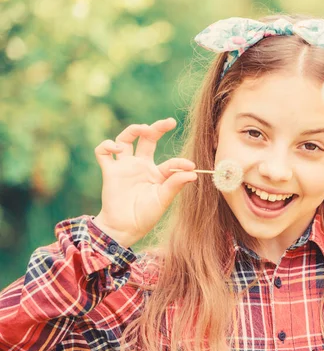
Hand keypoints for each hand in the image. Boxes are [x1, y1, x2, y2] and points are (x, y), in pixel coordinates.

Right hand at [92, 118, 197, 247]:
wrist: (125, 228)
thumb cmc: (146, 216)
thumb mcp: (163, 199)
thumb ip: (175, 184)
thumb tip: (193, 172)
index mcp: (157, 173)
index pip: (170, 161)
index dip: (180, 162)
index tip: (190, 165)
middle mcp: (141, 165)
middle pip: (148, 139)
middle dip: (158, 128)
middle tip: (170, 122)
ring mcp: (125, 167)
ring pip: (125, 139)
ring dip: (133, 130)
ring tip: (143, 128)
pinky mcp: (110, 171)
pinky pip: (103, 152)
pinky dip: (106, 145)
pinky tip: (115, 147)